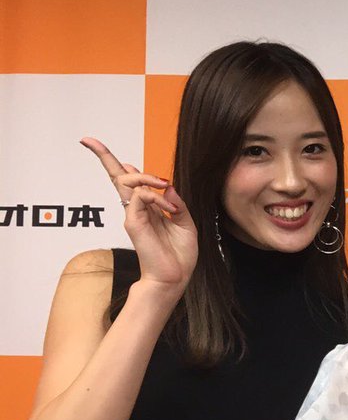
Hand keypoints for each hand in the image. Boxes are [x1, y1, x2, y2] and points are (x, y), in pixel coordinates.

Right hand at [81, 138, 196, 291]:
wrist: (173, 278)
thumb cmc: (179, 256)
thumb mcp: (186, 224)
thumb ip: (177, 204)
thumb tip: (168, 186)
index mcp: (148, 208)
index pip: (130, 181)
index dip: (117, 163)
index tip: (92, 143)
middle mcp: (137, 209)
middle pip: (118, 176)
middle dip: (103, 155)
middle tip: (88, 141)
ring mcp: (133, 215)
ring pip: (129, 181)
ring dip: (148, 178)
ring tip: (165, 187)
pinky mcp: (133, 222)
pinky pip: (140, 196)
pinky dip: (156, 197)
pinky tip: (169, 210)